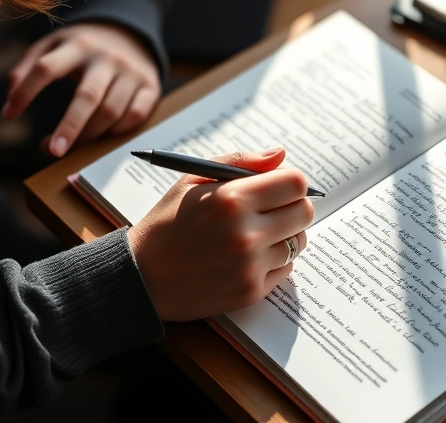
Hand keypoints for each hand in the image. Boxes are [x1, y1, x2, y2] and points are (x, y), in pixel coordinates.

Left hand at [2, 22, 160, 156]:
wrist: (130, 32)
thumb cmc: (83, 46)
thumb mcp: (53, 44)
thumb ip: (29, 67)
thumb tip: (10, 98)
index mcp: (78, 44)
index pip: (46, 68)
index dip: (25, 93)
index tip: (7, 115)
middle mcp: (107, 58)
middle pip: (87, 97)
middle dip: (69, 127)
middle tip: (52, 151)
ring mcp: (132, 73)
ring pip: (111, 112)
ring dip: (89, 136)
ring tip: (71, 146)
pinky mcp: (151, 87)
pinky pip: (135, 116)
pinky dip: (117, 132)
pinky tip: (101, 136)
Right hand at [127, 148, 313, 321]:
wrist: (141, 277)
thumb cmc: (167, 223)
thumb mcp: (193, 181)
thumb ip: (241, 162)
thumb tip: (281, 154)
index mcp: (231, 199)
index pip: (295, 183)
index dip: (289, 182)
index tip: (277, 187)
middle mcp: (245, 233)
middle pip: (304, 212)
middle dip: (291, 207)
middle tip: (270, 210)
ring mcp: (250, 266)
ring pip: (298, 242)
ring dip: (285, 235)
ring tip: (255, 234)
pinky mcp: (251, 292)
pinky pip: (286, 268)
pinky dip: (273, 261)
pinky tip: (247, 257)